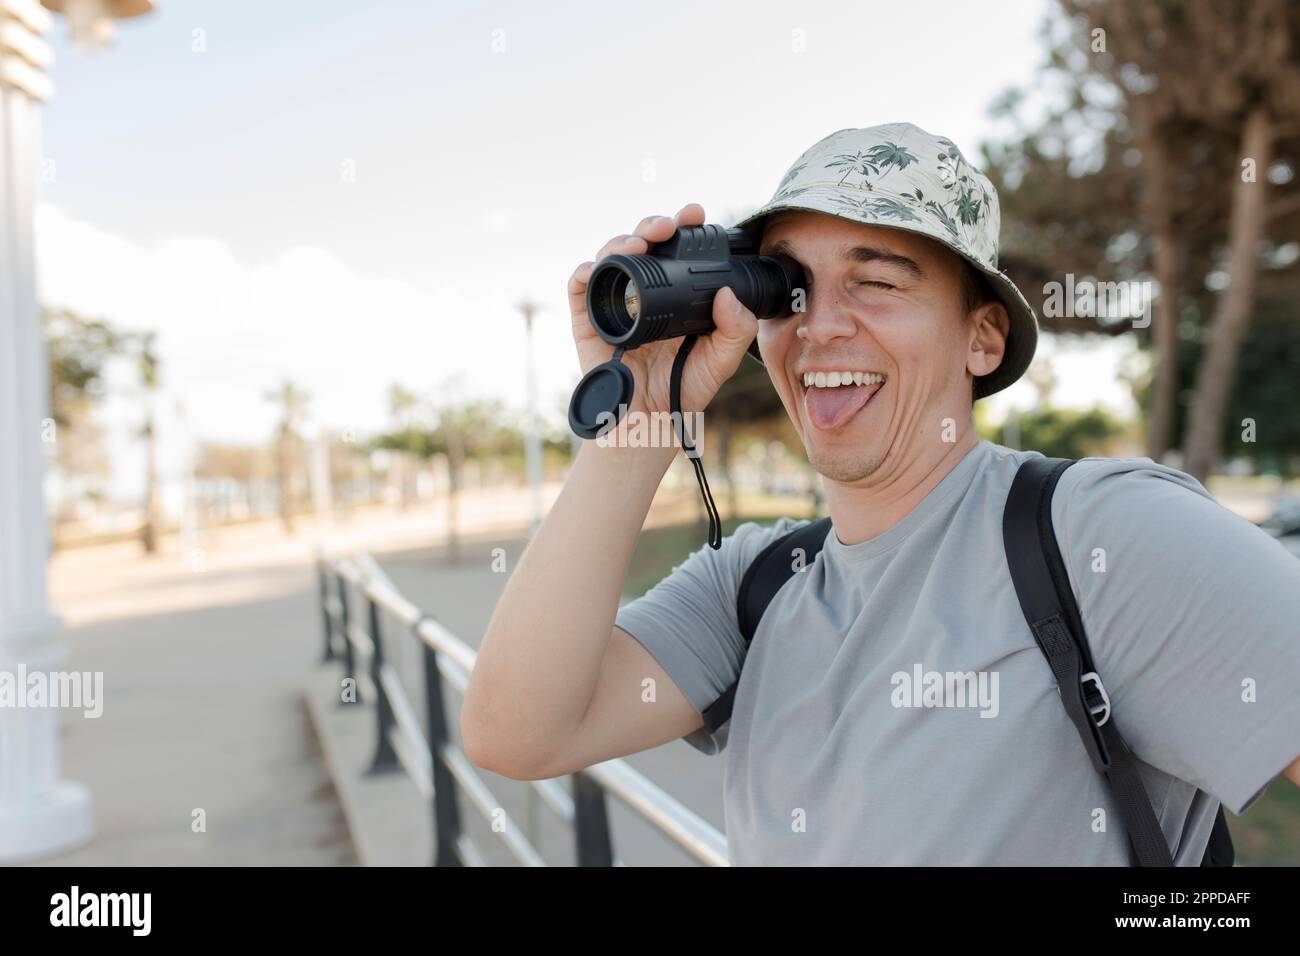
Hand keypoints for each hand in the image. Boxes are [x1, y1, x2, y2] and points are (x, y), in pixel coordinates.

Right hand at [567, 204, 757, 418]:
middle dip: (654, 226)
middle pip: (642, 244)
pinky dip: (587, 270)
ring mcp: (613, 302)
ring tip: (641, 243)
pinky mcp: (586, 318)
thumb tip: (728, 294)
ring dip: (623, 241)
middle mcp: (641, 291)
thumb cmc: (683, 389)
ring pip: (611, 256)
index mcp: (673, 293)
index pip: (675, 251)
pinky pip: (580, 285)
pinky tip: (601, 267)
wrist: (650, 421)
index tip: (696, 216)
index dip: (683, 229)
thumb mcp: (721, 360)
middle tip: (670, 225)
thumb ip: (736, 329)